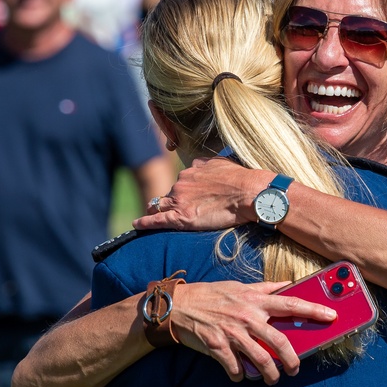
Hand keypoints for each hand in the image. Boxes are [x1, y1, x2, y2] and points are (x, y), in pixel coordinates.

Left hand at [133, 157, 271, 230]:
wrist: (249, 193)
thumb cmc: (242, 179)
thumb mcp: (222, 162)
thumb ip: (207, 164)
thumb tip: (200, 164)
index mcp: (192, 171)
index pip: (181, 183)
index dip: (181, 191)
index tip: (184, 197)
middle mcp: (182, 183)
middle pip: (168, 194)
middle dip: (169, 202)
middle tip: (171, 211)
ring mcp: (180, 200)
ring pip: (160, 206)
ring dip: (155, 211)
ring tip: (148, 217)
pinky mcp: (181, 217)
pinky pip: (156, 220)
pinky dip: (144, 223)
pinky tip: (137, 224)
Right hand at [168, 280, 336, 383]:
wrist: (179, 305)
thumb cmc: (212, 295)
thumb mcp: (240, 286)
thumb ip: (265, 288)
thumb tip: (287, 285)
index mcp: (255, 300)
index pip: (291, 303)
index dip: (313, 310)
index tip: (331, 316)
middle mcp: (247, 315)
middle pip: (279, 340)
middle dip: (292, 359)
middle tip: (295, 369)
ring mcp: (232, 332)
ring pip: (260, 359)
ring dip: (268, 373)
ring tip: (270, 379)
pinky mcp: (217, 346)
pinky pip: (235, 367)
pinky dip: (240, 375)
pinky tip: (241, 375)